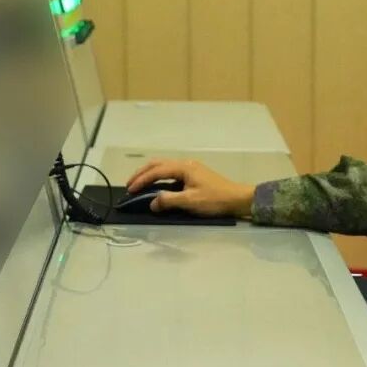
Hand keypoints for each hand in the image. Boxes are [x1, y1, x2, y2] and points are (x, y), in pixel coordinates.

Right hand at [125, 159, 255, 218]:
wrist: (237, 199)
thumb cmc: (214, 199)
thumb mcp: (190, 201)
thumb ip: (168, 200)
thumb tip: (152, 202)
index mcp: (184, 167)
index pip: (156, 171)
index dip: (141, 180)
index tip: (129, 190)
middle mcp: (185, 164)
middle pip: (158, 164)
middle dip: (142, 173)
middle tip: (129, 185)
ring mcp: (190, 168)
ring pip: (164, 167)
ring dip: (150, 174)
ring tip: (139, 185)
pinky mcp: (194, 174)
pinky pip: (171, 172)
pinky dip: (160, 177)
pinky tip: (156, 186)